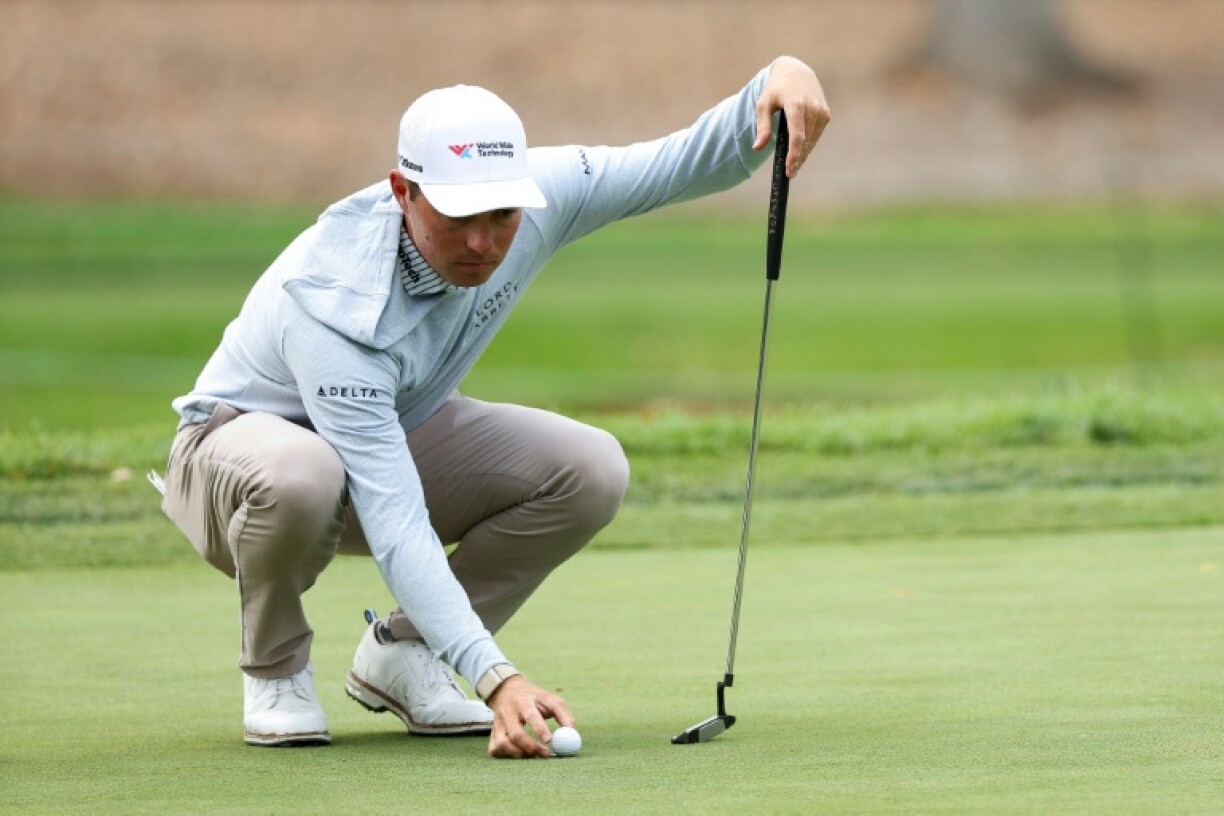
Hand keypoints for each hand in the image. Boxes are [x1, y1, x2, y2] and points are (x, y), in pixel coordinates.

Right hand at [485, 675, 574, 758]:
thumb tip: (572, 732)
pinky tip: (519, 752)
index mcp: (523, 701)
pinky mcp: (492, 733)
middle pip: (515, 733)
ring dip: (519, 753)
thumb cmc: (534, 698)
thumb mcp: (550, 699)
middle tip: (545, 754)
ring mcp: (497, 723)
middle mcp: (507, 712)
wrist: (507, 690)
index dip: (539, 728)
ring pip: (502, 743)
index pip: (530, 715)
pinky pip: (495, 749)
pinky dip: (507, 755)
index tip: (549, 741)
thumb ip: (563, 714)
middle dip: (531, 747)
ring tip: (533, 753)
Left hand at [753, 56, 831, 177]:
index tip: (789, 169)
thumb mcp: (763, 104)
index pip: (797, 136)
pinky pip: (816, 135)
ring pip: (812, 140)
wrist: (797, 72)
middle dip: (798, 159)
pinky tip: (801, 153)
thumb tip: (757, 147)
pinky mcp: (825, 114)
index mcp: (796, 104)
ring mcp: (821, 111)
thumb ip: (762, 126)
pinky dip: (808, 145)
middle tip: (789, 174)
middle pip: (805, 141)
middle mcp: (812, 108)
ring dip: (803, 155)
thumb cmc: (776, 89)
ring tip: (794, 167)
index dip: (794, 155)